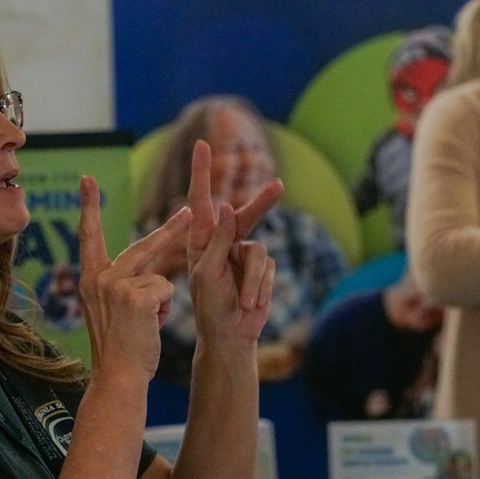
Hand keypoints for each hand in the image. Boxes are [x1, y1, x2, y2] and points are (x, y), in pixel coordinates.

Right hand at [78, 176, 191, 382]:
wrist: (117, 377)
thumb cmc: (120, 348)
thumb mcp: (112, 310)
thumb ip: (124, 285)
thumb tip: (152, 272)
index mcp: (90, 278)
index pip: (89, 235)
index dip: (89, 206)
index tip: (86, 178)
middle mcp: (100, 277)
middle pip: (142, 245)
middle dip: (170, 230)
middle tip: (188, 210)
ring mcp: (117, 285)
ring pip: (159, 274)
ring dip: (162, 297)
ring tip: (150, 320)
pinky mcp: (136, 296)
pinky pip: (166, 290)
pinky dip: (165, 309)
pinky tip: (150, 327)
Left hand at [186, 140, 281, 341]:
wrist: (229, 334)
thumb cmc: (209, 305)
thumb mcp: (207, 272)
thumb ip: (218, 240)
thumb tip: (228, 205)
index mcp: (201, 240)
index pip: (201, 200)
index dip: (201, 172)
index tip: (201, 144)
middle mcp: (223, 242)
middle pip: (245, 215)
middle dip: (263, 203)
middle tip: (278, 185)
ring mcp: (243, 254)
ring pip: (259, 251)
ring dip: (253, 281)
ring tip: (244, 302)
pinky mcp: (262, 269)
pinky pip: (267, 269)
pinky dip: (259, 287)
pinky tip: (251, 304)